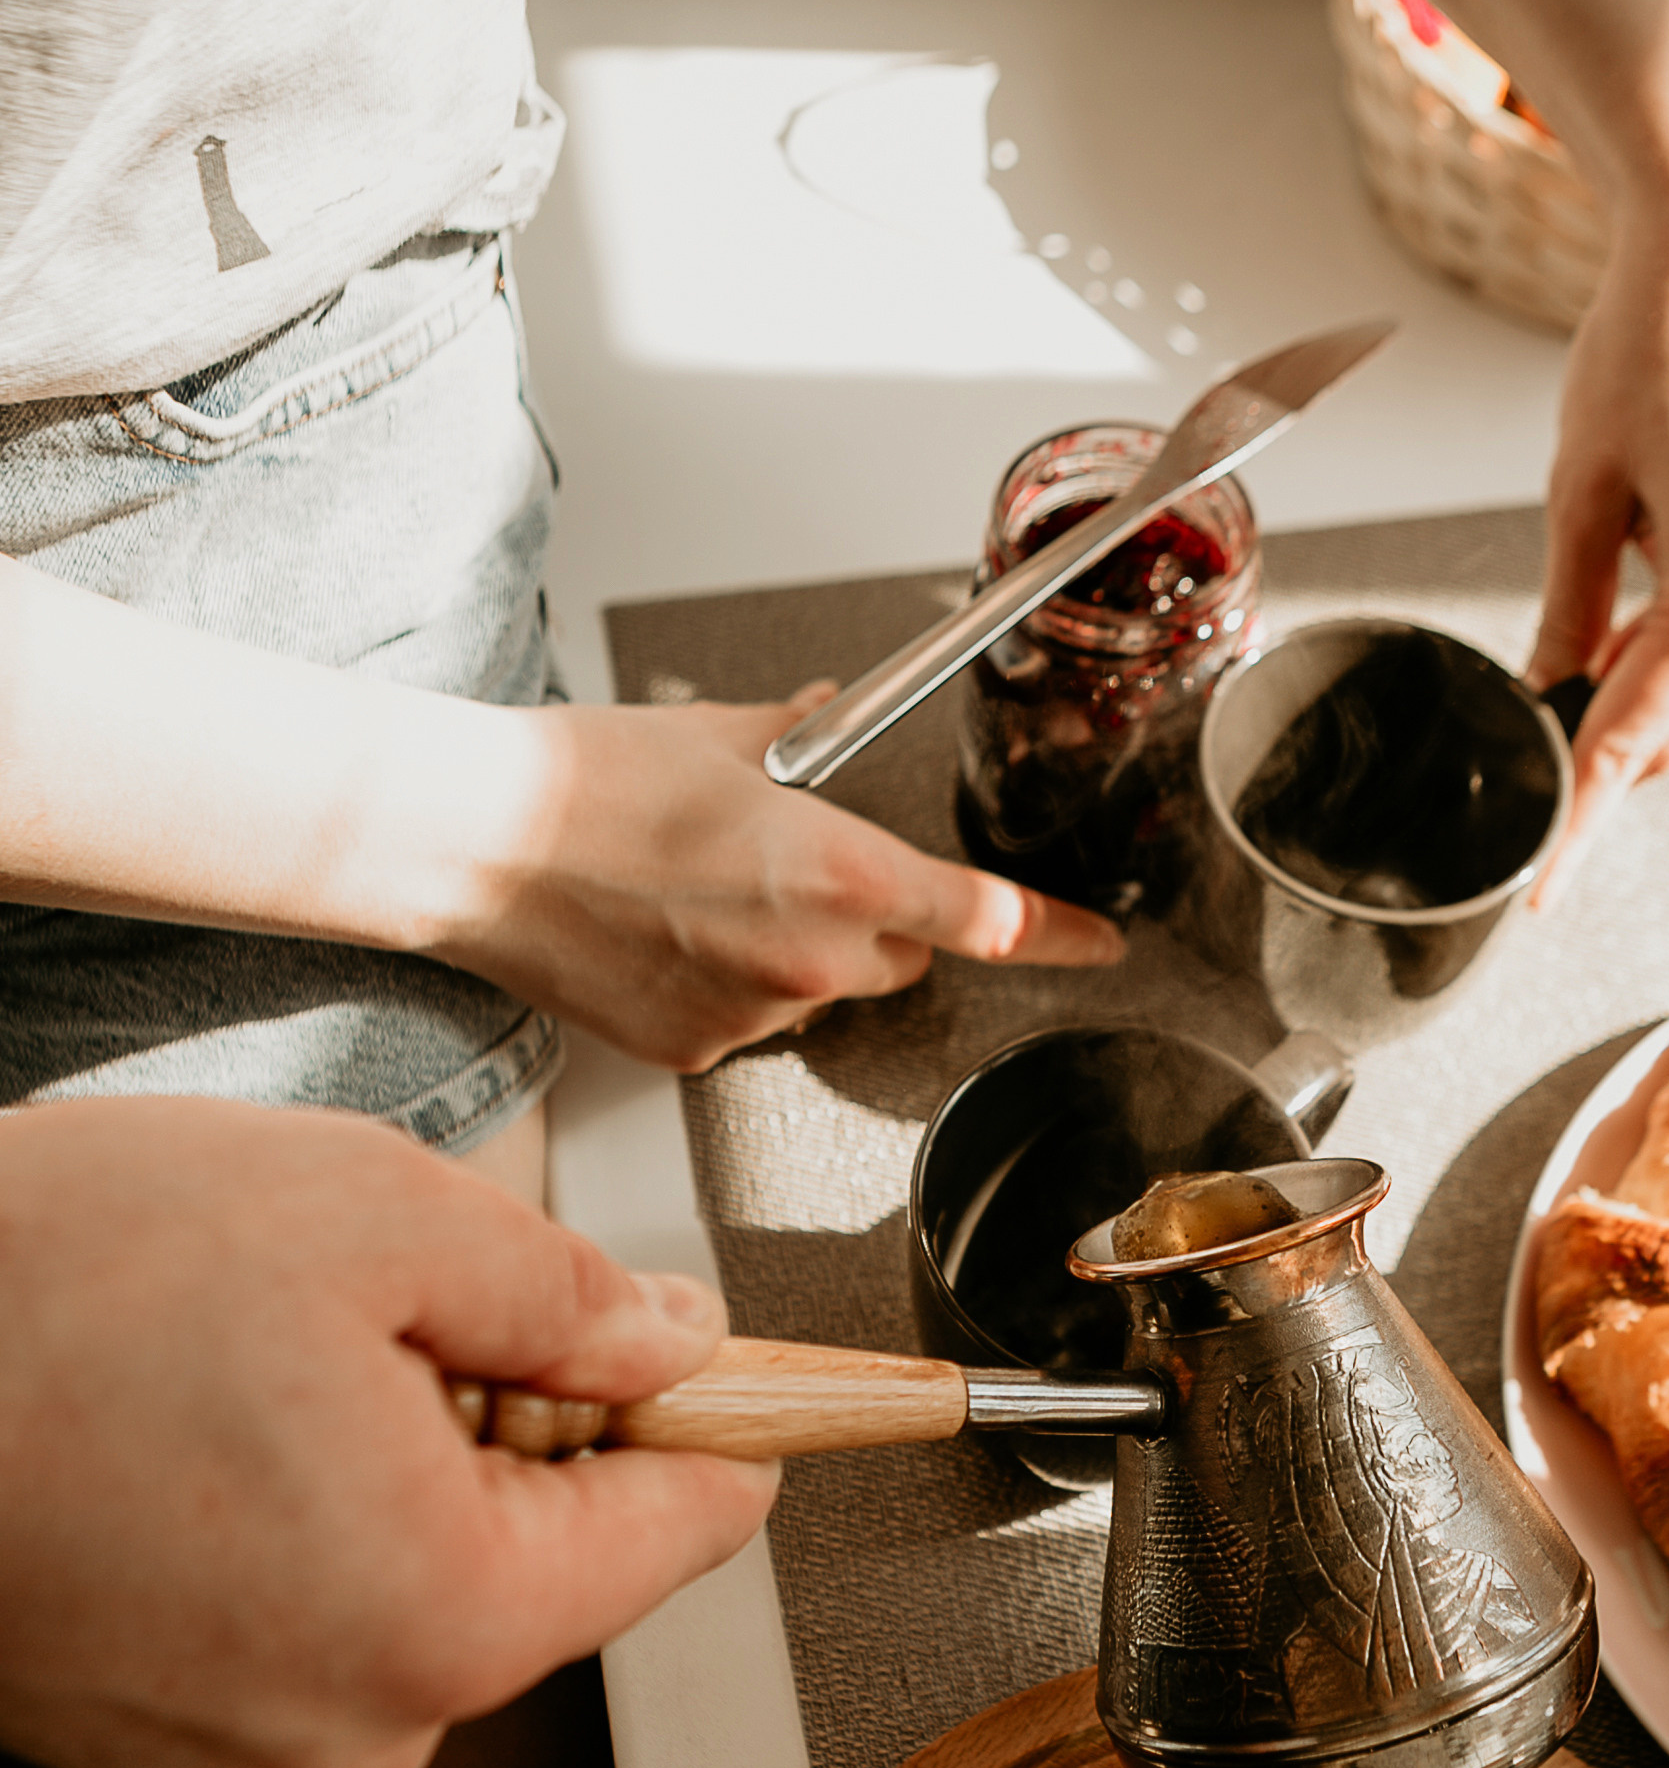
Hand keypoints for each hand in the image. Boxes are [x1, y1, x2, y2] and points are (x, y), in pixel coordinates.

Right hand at [0, 1100, 778, 1767]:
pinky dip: (285, 1514)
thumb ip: (563, 1290)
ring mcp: (248, 1747)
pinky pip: (298, 1612)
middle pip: (554, 1560)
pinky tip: (188, 1418)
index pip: (693, 1529)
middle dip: (517, 1424)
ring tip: (257, 1356)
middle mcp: (366, 1725)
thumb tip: (669, 1337)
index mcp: (456, 1616)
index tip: (683, 1333)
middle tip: (400, 1304)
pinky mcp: (154, 1728)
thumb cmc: (41, 1295)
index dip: (708, 1406)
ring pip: (419, 1580)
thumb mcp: (370, 1215)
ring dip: (390, 1462)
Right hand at [431, 687, 1123, 1070]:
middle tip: (791, 863)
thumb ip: (802, 738)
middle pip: (903, 957)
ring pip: (823, 992)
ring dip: (795, 953)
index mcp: (841, 873)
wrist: (470, 845)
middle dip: (876, 918)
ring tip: (701, 894)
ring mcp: (753, 1015)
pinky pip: (750, 1021)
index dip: (1057, 933)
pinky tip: (664, 936)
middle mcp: (811, 959)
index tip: (1099, 943)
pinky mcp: (695, 1053)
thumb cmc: (580, 782)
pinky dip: (727, 987)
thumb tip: (830, 714)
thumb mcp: (721, 734)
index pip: (990, 919)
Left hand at [1528, 42, 1668, 881]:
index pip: (1627, 747)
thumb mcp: (1582, 488)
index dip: (1575, 828)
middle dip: (1593, 775)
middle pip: (1667, 740)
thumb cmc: (1658, 341)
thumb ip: (1569, 609)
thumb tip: (1548, 691)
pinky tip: (1597, 651)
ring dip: (1623, 715)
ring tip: (1541, 714)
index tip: (1539, 896)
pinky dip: (1652, 667)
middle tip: (1511, 793)